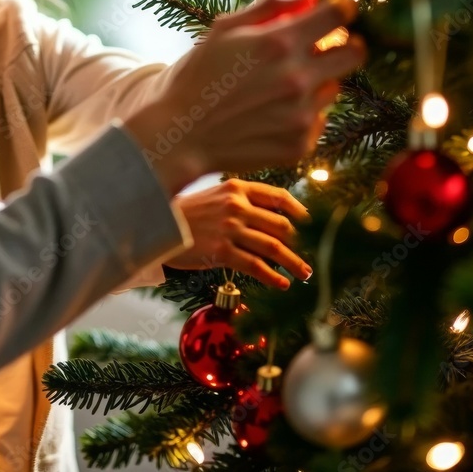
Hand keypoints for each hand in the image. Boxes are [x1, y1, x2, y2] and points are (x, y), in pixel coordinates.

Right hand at [123, 0, 363, 193]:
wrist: (180, 134)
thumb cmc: (197, 76)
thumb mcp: (223, 30)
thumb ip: (270, 8)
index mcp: (280, 43)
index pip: (340, 14)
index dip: (342, 7)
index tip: (335, 10)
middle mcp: (298, 78)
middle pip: (355, 53)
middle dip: (346, 44)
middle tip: (323, 47)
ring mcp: (302, 115)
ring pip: (334, 87)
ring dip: (317, 81)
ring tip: (279, 86)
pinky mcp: (301, 144)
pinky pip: (319, 119)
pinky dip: (303, 113)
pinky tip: (271, 112)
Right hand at [167, 179, 310, 288]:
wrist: (156, 224)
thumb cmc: (188, 212)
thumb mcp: (215, 195)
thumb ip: (243, 200)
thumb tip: (276, 216)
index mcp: (236, 187)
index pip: (279, 197)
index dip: (302, 212)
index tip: (315, 226)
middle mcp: (235, 205)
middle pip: (282, 225)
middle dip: (304, 243)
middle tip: (316, 256)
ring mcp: (229, 228)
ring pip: (273, 247)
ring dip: (294, 263)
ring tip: (305, 274)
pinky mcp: (221, 251)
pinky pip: (255, 266)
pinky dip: (273, 276)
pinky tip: (282, 284)